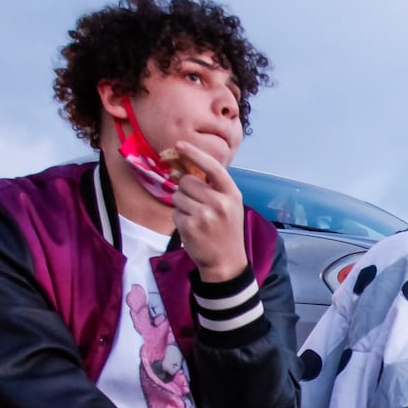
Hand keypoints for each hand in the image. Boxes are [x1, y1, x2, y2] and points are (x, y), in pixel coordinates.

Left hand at [170, 142, 248, 282]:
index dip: (194, 153)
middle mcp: (220, 202)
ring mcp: (205, 215)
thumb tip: (185, 169)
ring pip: (178, 196)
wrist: (227, 262)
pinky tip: (193, 229)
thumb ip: (214, 187)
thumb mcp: (230, 205)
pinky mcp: (191, 227)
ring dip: (182, 205)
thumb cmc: (227, 230)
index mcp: (232, 194)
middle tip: (198, 205)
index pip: (212, 167)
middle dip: (186, 190)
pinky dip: (180, 219)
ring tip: (197, 219)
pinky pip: (175, 212)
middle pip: (187, 181)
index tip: (179, 144)